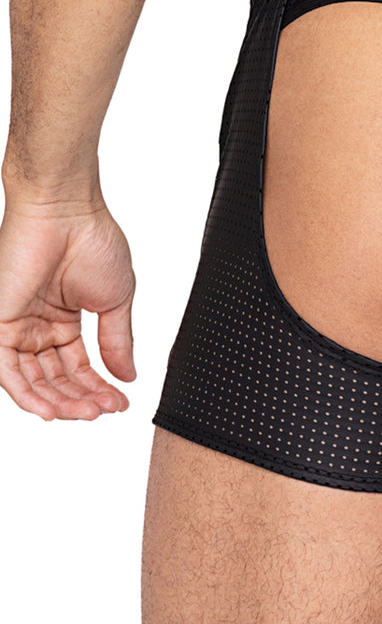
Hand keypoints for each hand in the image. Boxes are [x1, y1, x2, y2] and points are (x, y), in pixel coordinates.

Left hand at [0, 196, 135, 419]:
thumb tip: (129, 376)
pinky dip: (28, 396)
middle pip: (56, 380)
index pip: (78, 368)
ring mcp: (17, 328)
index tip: (121, 402)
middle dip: (81, 399)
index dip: (99, 388)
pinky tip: (53, 410)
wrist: (68, 212)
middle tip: (105, 410)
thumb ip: (117, 341)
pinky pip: (8, 372)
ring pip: (32, 383)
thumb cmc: (94, 241)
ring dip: (59, 403)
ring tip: (88, 412)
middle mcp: (37, 328)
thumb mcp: (116, 299)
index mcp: (63, 321)